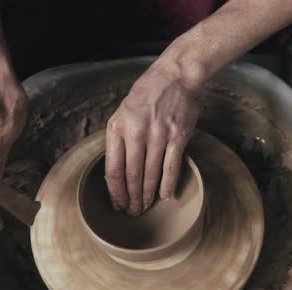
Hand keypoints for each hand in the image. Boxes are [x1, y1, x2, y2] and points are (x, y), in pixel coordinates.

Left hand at [105, 64, 199, 214]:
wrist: (176, 75)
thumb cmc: (148, 93)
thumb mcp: (124, 110)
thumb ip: (120, 136)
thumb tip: (120, 167)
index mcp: (118, 126)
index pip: (113, 169)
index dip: (116, 192)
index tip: (118, 203)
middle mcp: (136, 132)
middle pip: (132, 176)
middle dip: (132, 198)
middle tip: (133, 211)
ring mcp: (158, 135)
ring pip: (151, 174)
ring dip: (148, 194)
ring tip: (147, 206)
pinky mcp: (177, 137)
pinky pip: (171, 167)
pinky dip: (168, 184)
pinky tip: (166, 196)